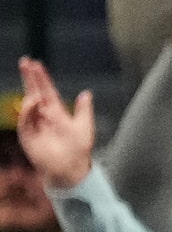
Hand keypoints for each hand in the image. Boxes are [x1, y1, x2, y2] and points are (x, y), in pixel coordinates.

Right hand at [16, 57, 94, 189]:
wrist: (71, 169)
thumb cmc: (79, 149)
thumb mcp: (85, 126)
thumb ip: (85, 109)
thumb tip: (87, 93)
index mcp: (57, 112)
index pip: (47, 90)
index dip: (42, 78)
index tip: (36, 63)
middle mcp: (43, 116)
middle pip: (34, 92)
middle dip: (29, 78)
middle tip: (25, 61)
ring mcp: (34, 125)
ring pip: (28, 104)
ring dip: (30, 93)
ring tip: (36, 89)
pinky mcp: (27, 136)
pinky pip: (24, 120)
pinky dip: (27, 110)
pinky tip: (33, 102)